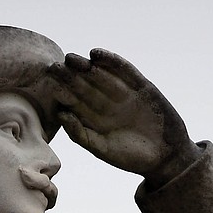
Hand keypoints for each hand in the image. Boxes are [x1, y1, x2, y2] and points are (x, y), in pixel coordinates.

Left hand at [49, 49, 200, 185]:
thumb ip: (81, 134)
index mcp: (94, 119)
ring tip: (70, 58)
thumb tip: (60, 114)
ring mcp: (123, 93)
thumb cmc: (131, 157)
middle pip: (84, 86)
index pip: (74, 101)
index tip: (47, 83)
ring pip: (101, 76)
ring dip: (85, 66)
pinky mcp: (140, 86)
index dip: (61, 91)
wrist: (165, 157)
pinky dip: (111, 62)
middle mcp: (106, 103)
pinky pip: (124, 71)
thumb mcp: (102, 149)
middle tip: (53, 66)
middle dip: (69, 76)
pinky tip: (96, 55)